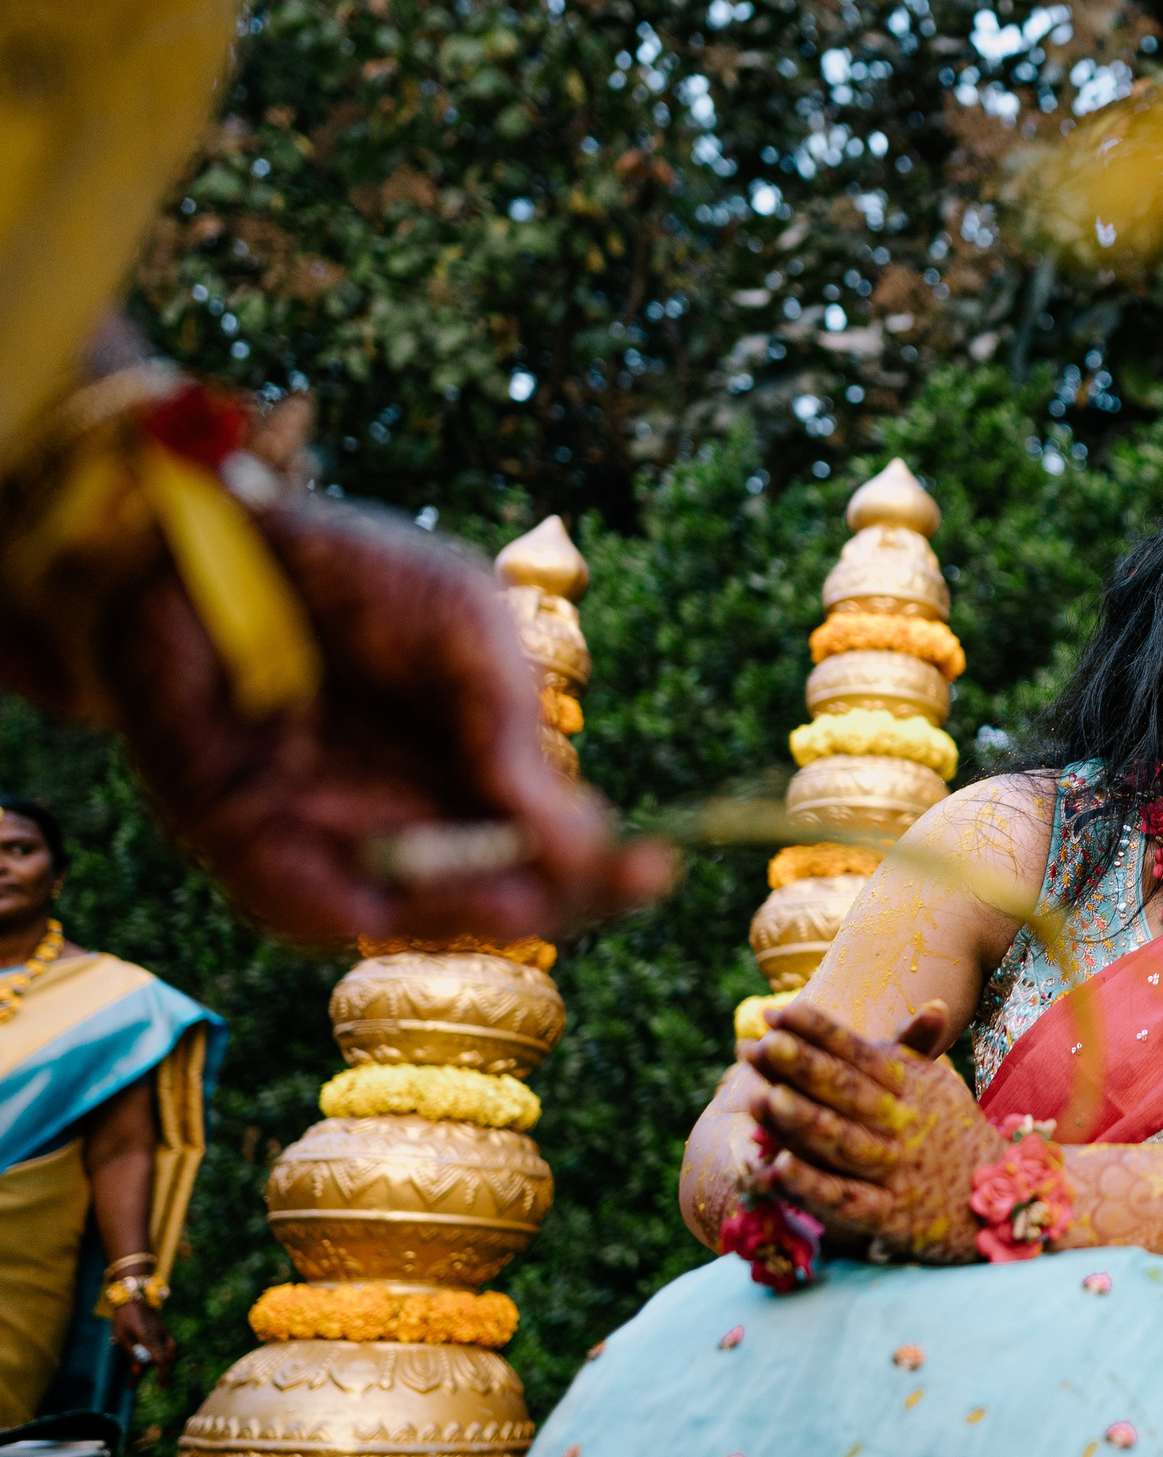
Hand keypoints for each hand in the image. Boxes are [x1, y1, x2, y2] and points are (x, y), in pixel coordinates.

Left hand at [91, 500, 671, 942]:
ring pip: (416, 917)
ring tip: (527, 888)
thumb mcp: (466, 632)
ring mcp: (329, 839)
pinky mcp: (245, 846)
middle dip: (560, 901)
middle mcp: (407, 815)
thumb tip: (583, 836)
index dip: (601, 869)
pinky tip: (420, 886)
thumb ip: (511, 729)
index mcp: (469, 768)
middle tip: (609, 882)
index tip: (658, 867)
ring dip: (476, 911)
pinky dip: (370, 906)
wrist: (210, 539)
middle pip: (497, 897)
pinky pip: (312, 906)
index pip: (546, 844)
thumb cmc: (349, 576)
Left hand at [112, 1299, 171, 1383]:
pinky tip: (154, 1358)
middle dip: (165, 1372)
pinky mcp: (162, 1327)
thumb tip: (137, 1372)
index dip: (162, 1373)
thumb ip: (130, 1354)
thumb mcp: (121, 1337)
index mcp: (148, 1337)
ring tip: (157, 1374)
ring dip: (165, 1363)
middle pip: (168, 1356)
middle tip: (161, 1385)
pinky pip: (166, 1343)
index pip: (160, 1359)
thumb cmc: (123, 1317)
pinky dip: (163, 1353)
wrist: (132, 1295)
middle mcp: (159, 1334)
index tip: (161, 1385)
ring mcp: (163, 1329)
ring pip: (169, 1350)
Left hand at [746, 1000, 1005, 1264]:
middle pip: (848, 1093)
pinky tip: (776, 1170)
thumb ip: (919, 1049)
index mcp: (914, 1088)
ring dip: (800, 1121)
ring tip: (759, 1097)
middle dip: (803, 1067)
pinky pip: (847, 1200)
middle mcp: (906, 1126)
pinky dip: (812, 1186)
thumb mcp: (940, 1088)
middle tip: (762, 1044)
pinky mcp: (891, 1218)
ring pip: (843, 1143)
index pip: (862, 1055)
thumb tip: (932, 1003)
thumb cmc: (952, 1138)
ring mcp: (898, 1172)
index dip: (819, 1032)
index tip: (777, 1013)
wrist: (999, 1203)